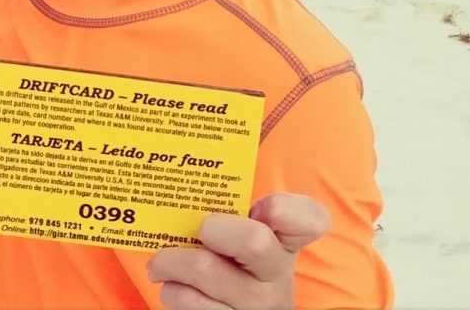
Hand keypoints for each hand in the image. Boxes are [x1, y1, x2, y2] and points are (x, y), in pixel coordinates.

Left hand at [146, 193, 330, 308]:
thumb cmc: (231, 260)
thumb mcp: (242, 233)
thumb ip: (228, 206)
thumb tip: (182, 173)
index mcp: (283, 240)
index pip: (307, 219)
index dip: (288, 210)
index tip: (267, 209)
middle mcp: (277, 275)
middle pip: (253, 241)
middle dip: (214, 228)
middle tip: (197, 230)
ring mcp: (258, 307)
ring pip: (207, 273)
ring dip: (172, 263)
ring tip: (162, 263)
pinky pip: (193, 306)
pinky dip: (174, 293)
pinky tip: (173, 288)